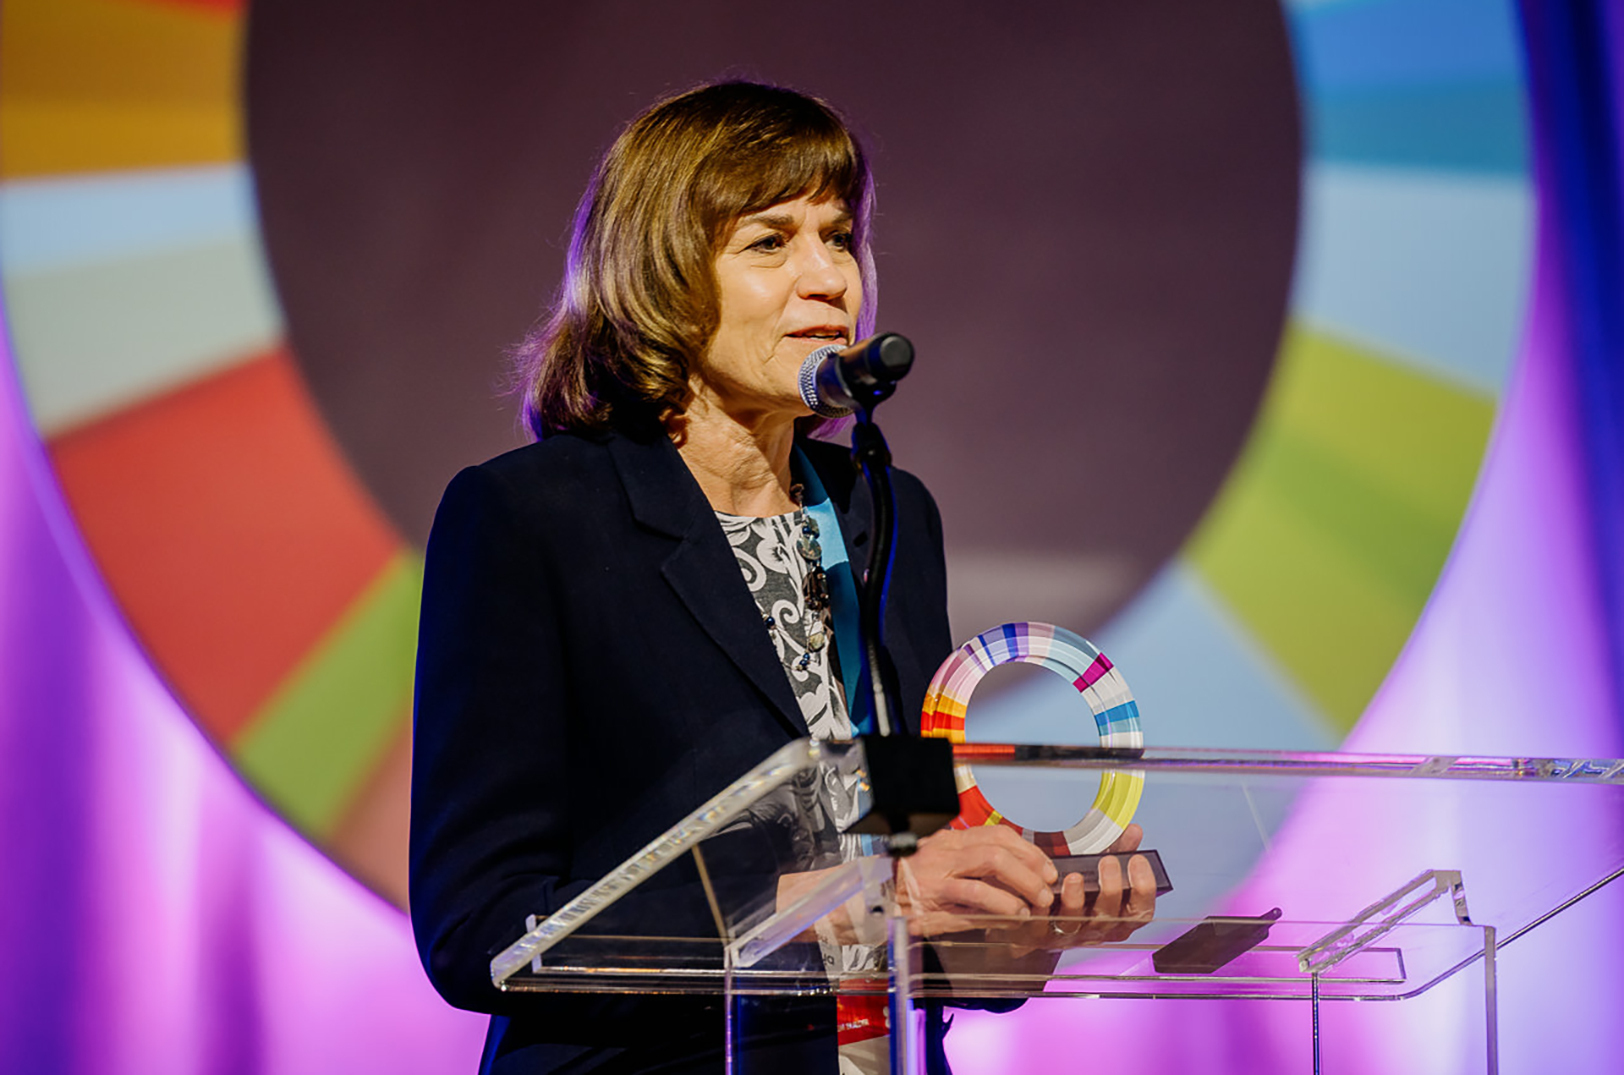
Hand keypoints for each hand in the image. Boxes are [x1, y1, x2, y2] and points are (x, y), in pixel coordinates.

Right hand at [893, 825, 1058, 934]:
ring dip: (1019, 887)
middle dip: (1029, 869)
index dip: (1028, 851)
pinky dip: (999, 907)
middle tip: (1045, 889)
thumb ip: (973, 870)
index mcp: (950, 841)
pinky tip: (1012, 917)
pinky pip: (973, 899)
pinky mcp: (932, 900)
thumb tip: (1017, 880)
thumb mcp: (941, 869)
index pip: (997, 835)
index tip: (1045, 868)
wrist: (870, 902)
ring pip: (989, 867)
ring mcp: (938, 874)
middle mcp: (945, 851)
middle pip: (998, 849)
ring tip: (1033, 905)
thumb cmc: (908, 887)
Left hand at [1042, 823, 1157, 947]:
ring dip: (1076, 899)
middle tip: (1109, 861)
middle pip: (1110, 916)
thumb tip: (1133, 830)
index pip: (1141, 912)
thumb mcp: (1102, 870)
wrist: (1044, 922)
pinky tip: (1043, 888)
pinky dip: (1042, 907)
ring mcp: (1071, 934)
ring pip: (1076, 921)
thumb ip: (1120, 852)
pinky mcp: (1042, 933)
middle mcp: (1098, 929)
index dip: (1143, 888)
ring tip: (1075, 876)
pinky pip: (1041, 922)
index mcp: (1120, 917)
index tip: (1138, 859)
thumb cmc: (1082, 893)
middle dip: (1112, 888)